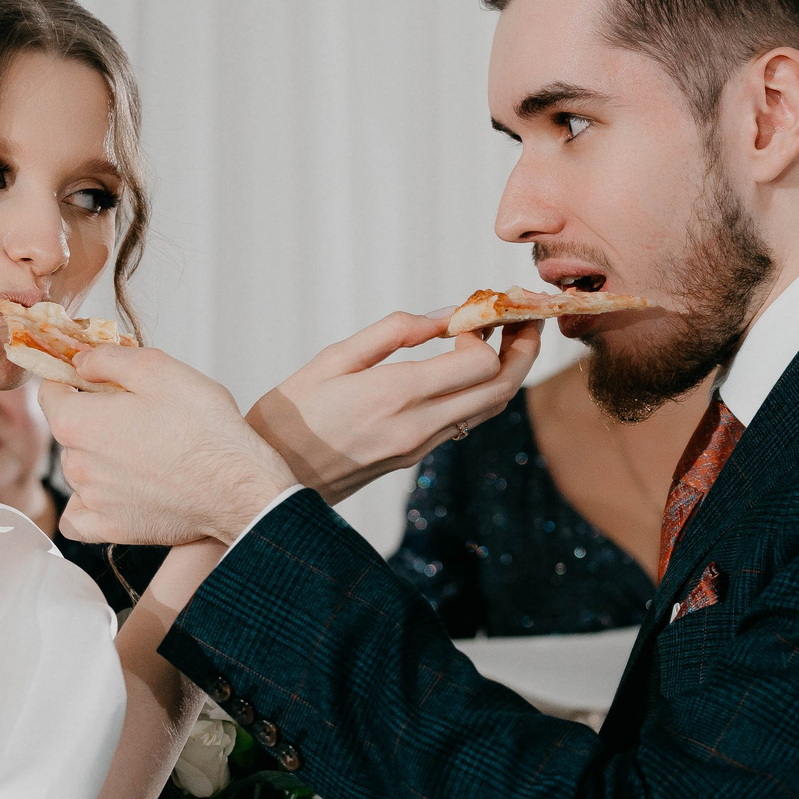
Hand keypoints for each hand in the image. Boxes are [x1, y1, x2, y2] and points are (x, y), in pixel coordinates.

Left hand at [43, 347, 300, 545]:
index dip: (72, 379)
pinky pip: (79, 516)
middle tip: (138, 414)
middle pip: (68, 431)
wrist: (239, 488)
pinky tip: (115, 491)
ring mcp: (92, 500)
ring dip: (99, 457)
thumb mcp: (159, 369)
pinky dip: (90, 503)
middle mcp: (76, 464)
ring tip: (145, 453)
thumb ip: (107, 359)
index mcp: (78, 421)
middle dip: (92, 418)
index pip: (49, 391)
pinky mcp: (111, 529)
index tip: (97, 379)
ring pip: (79, 469)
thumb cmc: (205, 428)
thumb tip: (79, 361)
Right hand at [247, 311, 543, 504]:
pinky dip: (480, 390)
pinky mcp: (415, 456)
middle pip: (501, 388)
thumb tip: (444, 315)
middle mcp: (419, 425)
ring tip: (506, 336)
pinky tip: (466, 365)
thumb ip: (393, 332)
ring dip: (508, 371)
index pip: (481, 363)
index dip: (489, 332)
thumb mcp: (333, 359)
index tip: (470, 313)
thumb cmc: (291, 415)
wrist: (272, 486)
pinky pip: (465, 421)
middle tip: (526, 318)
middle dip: (524, 350)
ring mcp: (421, 446)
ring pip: (490, 409)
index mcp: (398, 394)